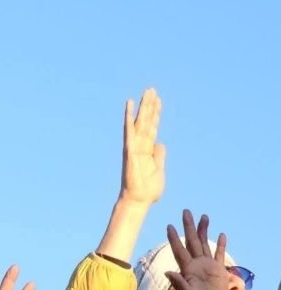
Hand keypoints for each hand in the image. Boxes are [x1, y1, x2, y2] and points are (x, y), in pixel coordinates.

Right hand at [119, 88, 165, 205]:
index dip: (156, 114)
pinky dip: (129, 117)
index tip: (158, 101)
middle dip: (149, 105)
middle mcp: (140, 145)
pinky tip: (129, 105)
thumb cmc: (148, 189)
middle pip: (146, 121)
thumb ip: (159, 156)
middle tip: (152, 89)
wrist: (139, 200)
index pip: (152, 127)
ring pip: (140, 122)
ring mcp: (135, 146)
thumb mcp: (159, 170)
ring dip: (143, 107)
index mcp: (148, 150)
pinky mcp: (130, 149)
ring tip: (147, 92)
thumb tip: (160, 144)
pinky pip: (130, 131)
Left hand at [166, 210, 229, 289]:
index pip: (179, 249)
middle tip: (186, 211)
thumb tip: (169, 272)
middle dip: (189, 226)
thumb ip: (179, 284)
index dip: (174, 237)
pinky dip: (221, 245)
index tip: (169, 225)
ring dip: (204, 231)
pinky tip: (221, 234)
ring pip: (205, 244)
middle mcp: (196, 264)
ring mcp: (207, 267)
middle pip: (192, 241)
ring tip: (204, 216)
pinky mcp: (218, 271)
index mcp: (186, 269)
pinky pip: (220, 255)